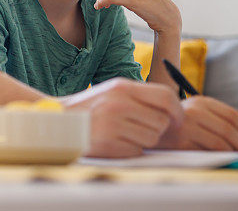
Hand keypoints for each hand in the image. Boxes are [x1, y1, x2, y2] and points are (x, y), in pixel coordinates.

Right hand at [60, 78, 184, 157]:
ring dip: (143, 140)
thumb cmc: (91, 108)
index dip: (177, 111)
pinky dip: (130, 149)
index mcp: (122, 87)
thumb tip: (173, 110)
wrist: (60, 121)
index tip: (178, 121)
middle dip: (156, 128)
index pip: (165, 97)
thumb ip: (140, 97)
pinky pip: (137, 150)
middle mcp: (119, 104)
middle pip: (162, 121)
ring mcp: (114, 124)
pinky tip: (115, 141)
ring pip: (152, 138)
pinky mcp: (110, 144)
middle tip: (140, 127)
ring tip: (124, 133)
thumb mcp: (113, 92)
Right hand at [155, 96, 237, 150]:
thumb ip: (214, 118)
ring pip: (221, 144)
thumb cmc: (176, 125)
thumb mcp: (193, 112)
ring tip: (229, 156)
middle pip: (229, 130)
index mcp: (199, 101)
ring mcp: (187, 127)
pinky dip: (216, 158)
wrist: (145, 127)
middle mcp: (193, 111)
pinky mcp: (181, 143)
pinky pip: (208, 153)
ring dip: (230, 154)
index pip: (232, 115)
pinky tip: (214, 158)